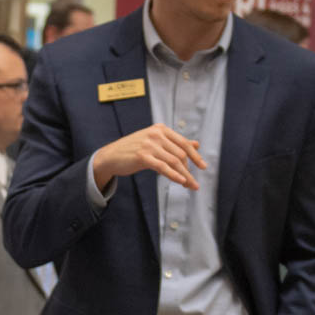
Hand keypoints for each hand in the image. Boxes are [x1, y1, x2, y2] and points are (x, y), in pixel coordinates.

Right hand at [93, 124, 207, 191]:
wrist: (111, 155)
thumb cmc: (134, 149)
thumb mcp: (156, 142)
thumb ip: (175, 142)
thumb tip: (196, 144)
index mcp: (161, 129)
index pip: (184, 143)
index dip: (195, 156)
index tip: (203, 166)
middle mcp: (156, 134)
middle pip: (180, 154)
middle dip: (189, 170)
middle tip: (194, 183)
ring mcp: (149, 144)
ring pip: (174, 161)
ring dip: (184, 175)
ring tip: (191, 185)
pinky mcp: (142, 156)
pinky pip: (163, 167)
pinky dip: (174, 175)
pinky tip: (181, 181)